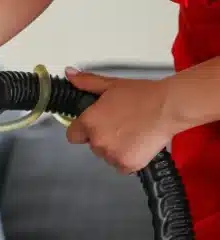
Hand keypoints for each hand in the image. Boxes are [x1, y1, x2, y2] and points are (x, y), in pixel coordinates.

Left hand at [63, 67, 183, 173]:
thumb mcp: (112, 85)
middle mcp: (97, 141)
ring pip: (107, 155)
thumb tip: (69, 73)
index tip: (97, 125)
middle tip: (122, 125)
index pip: (73, 135)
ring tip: (134, 132)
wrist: (169, 107)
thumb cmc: (142, 94)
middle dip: (103, 137)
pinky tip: (139, 143)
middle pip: (92, 145)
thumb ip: (88, 82)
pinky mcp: (126, 165)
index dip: (84, 130)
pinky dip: (128, 158)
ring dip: (116, 148)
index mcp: (89, 122)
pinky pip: (121, 165)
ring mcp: (111, 155)